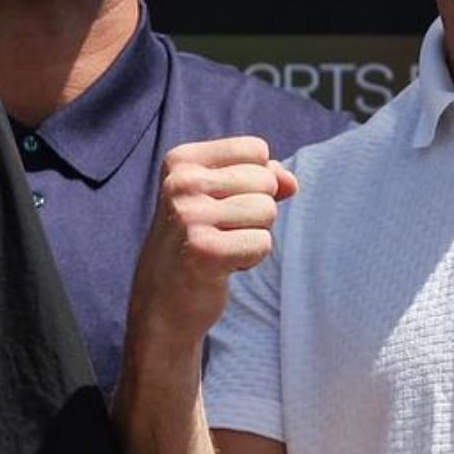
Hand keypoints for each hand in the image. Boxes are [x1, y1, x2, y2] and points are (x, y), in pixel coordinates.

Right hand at [129, 137, 297, 345]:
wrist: (162, 303)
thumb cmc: (197, 243)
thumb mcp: (220, 198)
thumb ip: (261, 178)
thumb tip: (291, 183)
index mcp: (181, 160)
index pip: (256, 150)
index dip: (255, 181)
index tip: (222, 205)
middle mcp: (181, 182)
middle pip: (265, 181)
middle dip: (256, 212)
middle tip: (221, 232)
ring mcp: (189, 216)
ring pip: (267, 211)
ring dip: (253, 235)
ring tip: (221, 248)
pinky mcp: (204, 250)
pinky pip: (262, 242)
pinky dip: (250, 259)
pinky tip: (221, 267)